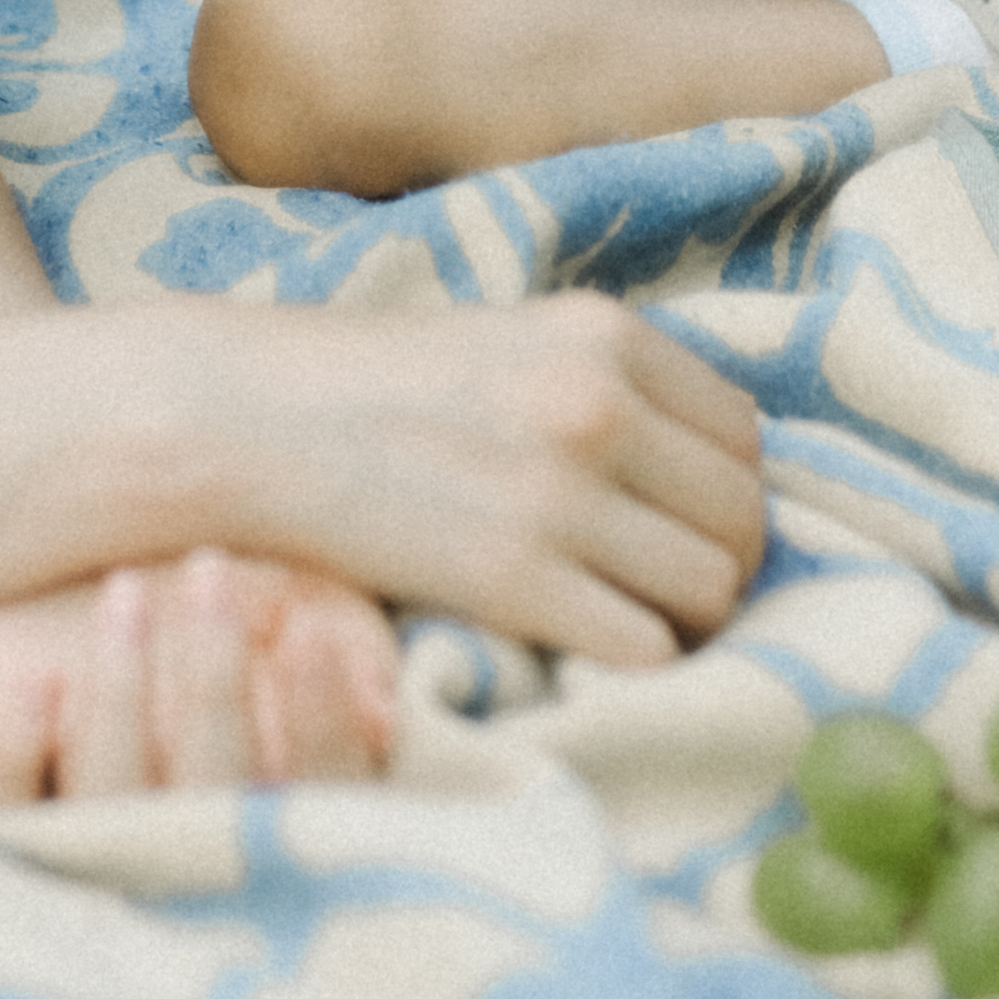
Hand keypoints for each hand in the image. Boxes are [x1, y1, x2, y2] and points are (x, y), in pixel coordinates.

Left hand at [0, 550, 399, 804]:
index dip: (320, 730)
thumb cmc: (253, 616)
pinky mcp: (14, 814)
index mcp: (283, 822)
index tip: (312, 637)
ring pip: (103, 800)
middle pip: (204, 800)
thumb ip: (358, 666)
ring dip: (118, 690)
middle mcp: (191, 850)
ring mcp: (97, 839)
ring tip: (126, 589)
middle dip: (212, 683)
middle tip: (210, 567)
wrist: (131, 587)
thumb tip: (384, 712)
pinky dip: (20, 746)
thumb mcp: (323, 623)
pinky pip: (9, 804)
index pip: (316, 803)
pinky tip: (39, 680)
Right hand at [169, 294, 768, 667]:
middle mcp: (597, 403)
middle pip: (745, 516)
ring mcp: (558, 494)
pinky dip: (631, 664)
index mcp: (604, 334)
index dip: (721, 489)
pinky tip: (580, 650)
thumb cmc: (379, 385)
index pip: (746, 434)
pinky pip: (646, 649)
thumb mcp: (512, 342)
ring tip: (627, 622)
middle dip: (718, 563)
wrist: (252, 418)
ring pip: (714, 588)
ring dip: (685, 622)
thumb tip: (704, 468)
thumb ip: (608, 384)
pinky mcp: (513, 580)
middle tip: (661, 589)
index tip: (677, 521)